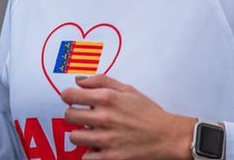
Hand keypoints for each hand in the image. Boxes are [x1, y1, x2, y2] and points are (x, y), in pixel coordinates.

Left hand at [61, 74, 195, 159]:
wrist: (165, 136)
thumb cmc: (147, 112)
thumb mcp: (127, 89)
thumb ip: (102, 81)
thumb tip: (80, 80)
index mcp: (108, 98)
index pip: (71, 95)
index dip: (68, 96)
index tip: (69, 98)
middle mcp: (104, 118)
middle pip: (69, 116)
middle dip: (72, 114)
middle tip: (81, 115)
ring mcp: (105, 139)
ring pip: (74, 136)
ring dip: (80, 133)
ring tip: (90, 131)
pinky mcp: (108, 158)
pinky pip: (85, 156)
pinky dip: (89, 152)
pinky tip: (98, 146)